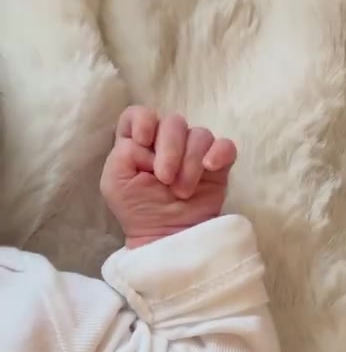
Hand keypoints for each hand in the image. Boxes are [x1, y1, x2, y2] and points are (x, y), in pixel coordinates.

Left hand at [101, 106, 236, 248]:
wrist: (170, 237)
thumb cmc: (139, 211)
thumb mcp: (115, 183)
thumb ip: (123, 153)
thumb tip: (149, 144)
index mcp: (138, 143)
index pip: (139, 113)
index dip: (143, 119)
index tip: (144, 140)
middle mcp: (167, 143)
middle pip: (173, 122)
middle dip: (170, 150)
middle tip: (165, 179)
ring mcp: (194, 153)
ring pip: (200, 134)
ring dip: (190, 162)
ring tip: (183, 191)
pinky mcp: (217, 165)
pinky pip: (225, 146)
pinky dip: (219, 153)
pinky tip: (210, 168)